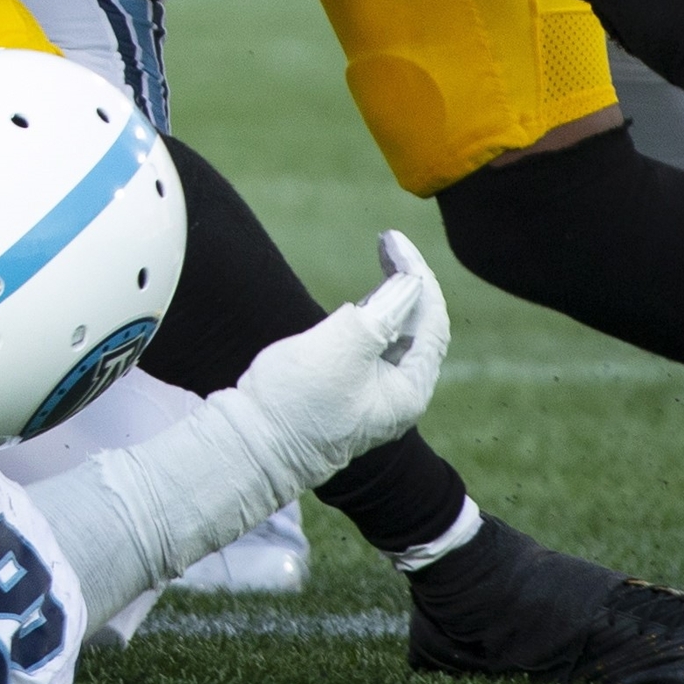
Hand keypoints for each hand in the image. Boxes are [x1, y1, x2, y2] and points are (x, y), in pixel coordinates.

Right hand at [234, 230, 451, 483]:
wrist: (253, 442)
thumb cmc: (298, 399)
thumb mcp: (344, 348)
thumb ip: (382, 312)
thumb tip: (411, 284)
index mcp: (409, 390)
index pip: (430, 321)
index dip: (417, 275)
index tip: (392, 240)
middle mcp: (398, 392)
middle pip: (419, 326)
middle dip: (408, 280)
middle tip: (387, 240)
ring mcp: (373, 391)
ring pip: (397, 332)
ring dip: (392, 294)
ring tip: (382, 257)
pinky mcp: (347, 386)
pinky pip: (375, 342)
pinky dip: (374, 312)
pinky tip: (364, 297)